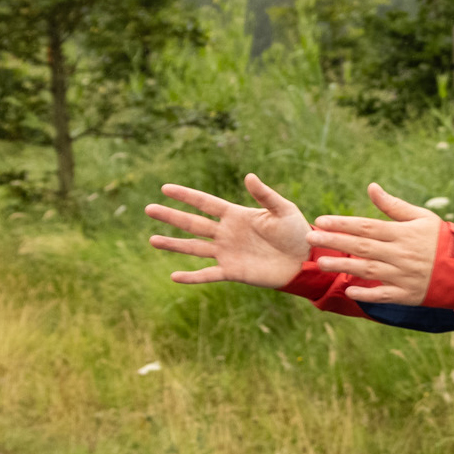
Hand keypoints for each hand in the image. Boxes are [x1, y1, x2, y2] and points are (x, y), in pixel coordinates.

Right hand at [146, 174, 310, 288]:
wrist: (304, 260)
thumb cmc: (296, 232)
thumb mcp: (283, 210)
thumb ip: (265, 195)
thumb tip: (248, 176)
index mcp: (236, 215)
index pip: (205, 203)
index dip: (185, 196)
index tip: (165, 188)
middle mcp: (226, 233)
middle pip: (192, 223)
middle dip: (171, 216)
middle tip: (148, 209)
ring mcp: (227, 252)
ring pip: (194, 247)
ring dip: (173, 244)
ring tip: (152, 240)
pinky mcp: (232, 271)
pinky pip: (208, 274)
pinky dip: (192, 277)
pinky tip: (174, 276)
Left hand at [307, 183, 442, 304]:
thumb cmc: (440, 239)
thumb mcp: (421, 217)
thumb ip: (393, 205)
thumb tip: (370, 187)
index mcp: (402, 233)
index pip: (366, 226)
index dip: (342, 223)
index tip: (320, 221)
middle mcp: (400, 254)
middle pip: (361, 246)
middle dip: (333, 241)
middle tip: (309, 238)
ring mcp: (403, 275)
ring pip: (367, 270)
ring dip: (342, 265)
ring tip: (320, 261)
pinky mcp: (407, 294)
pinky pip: (383, 295)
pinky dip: (366, 293)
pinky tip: (348, 289)